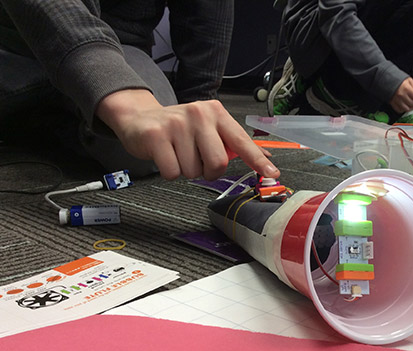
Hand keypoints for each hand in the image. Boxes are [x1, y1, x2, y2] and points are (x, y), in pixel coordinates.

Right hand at [96, 89, 279, 180]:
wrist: (139, 118)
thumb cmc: (179, 129)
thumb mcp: (208, 129)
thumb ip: (232, 143)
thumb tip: (264, 158)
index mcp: (216, 113)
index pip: (242, 141)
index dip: (257, 160)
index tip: (273, 173)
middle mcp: (199, 114)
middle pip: (218, 163)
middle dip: (208, 171)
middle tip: (196, 159)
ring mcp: (177, 124)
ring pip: (193, 171)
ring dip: (186, 170)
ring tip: (177, 153)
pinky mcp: (156, 136)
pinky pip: (172, 172)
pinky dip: (169, 172)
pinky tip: (165, 156)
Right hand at [389, 77, 412, 113]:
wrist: (386, 80)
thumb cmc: (397, 79)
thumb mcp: (408, 80)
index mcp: (406, 89)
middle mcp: (401, 95)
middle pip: (412, 104)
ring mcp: (396, 100)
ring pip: (406, 109)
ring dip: (410, 107)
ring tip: (411, 104)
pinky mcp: (392, 103)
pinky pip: (399, 110)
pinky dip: (403, 110)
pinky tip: (405, 106)